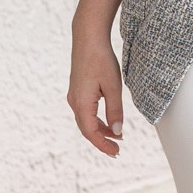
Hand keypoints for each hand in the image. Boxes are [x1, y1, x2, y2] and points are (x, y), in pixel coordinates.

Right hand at [68, 32, 125, 156]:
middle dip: (102, 141)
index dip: (103, 145)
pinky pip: (85, 112)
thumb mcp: (113, 87)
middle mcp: (74, 102)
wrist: (88, 39)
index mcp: (82, 103)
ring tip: (117, 137)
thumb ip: (115, 111)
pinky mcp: (77, 91)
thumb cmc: (101, 60)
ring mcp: (74, 96)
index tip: (116, 153)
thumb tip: (117, 131)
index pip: (91, 133)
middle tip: (117, 151)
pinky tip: (108, 122)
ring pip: (86, 121)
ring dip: (100, 131)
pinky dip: (97, 121)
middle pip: (87, 130)